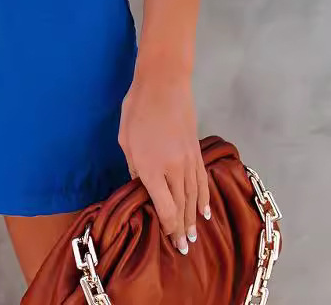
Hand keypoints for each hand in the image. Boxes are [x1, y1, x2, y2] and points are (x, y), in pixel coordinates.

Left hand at [118, 65, 210, 255]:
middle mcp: (173, 169)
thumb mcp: (125, 140)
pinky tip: (205, 210)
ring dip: (194, 218)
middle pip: (181, 206)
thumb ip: (133, 167)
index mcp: (150, 168)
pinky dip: (204, 197)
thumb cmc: (137, 108)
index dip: (169, 228)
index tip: (171, 242)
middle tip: (185, 248)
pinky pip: (202, 181)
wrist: (164, 83)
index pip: (164, 208)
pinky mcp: (196, 151)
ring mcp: (188, 160)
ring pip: (194, 196)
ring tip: (194, 235)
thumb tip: (140, 185)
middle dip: (182, 229)